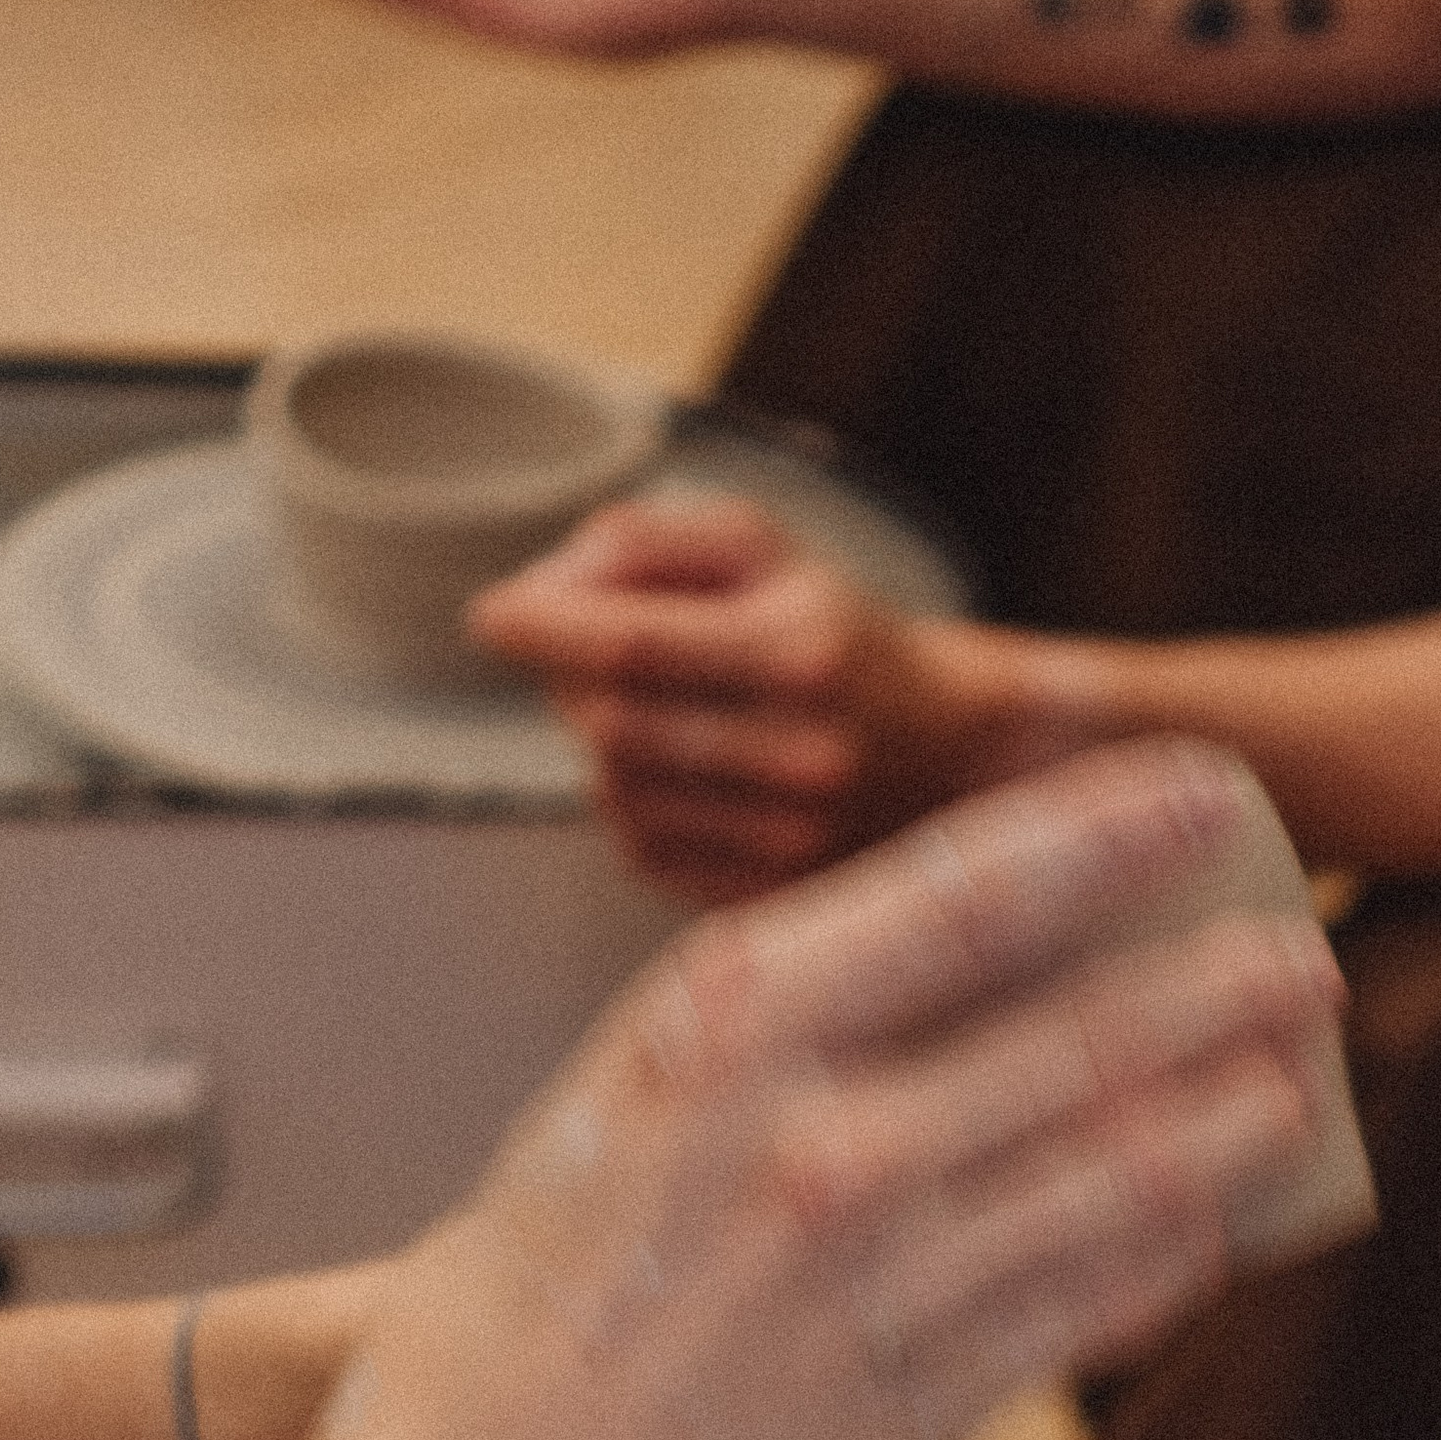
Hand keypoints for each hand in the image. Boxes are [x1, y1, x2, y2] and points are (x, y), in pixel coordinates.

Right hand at [299, 738, 1337, 1439]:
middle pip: (1084, 1032)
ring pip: (1121, 1174)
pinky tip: (1217, 1233)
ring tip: (1302, 1085)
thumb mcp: (614, 1114)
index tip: (1200, 791)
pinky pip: (1089, 1312)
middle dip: (1222, 984)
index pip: (968, 890)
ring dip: (1237, 1121)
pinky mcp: (922, 1410)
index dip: (1110, 830)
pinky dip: (1169, 1260)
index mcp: (730, 1026)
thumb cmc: (519, 1325)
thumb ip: (767, 1046)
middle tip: (1305, 952)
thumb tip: (926, 982)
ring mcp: (884, 1281)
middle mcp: (822, 1139)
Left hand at [471, 498, 1070, 902]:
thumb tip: (542, 589)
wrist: (950, 754)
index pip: (634, 643)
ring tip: (646, 713)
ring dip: (599, 747)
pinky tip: (674, 775)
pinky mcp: (768, 896)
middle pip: (611, 724)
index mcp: (800, 651)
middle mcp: (799, 754)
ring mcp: (787, 838)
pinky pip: (639, 850)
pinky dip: (628, 805)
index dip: (543, 628)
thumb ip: (646, 543)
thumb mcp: (764, 551)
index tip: (491, 617)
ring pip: (615, 793)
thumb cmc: (833, 633)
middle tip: (579, 657)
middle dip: (568, 683)